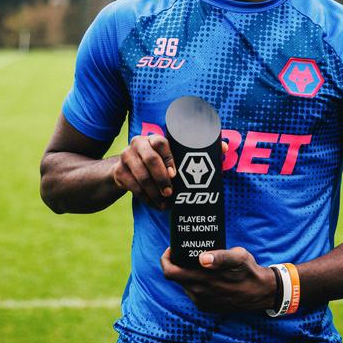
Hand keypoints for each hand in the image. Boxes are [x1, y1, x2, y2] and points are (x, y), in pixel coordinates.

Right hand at [112, 138, 229, 209]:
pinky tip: (154, 205)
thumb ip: (196, 150)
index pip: (161, 142)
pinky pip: (132, 187)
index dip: (169, 158)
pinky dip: (145, 198)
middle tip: (170, 193)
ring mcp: (126, 157)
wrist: (126, 170)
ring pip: (140, 176)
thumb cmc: (160, 162)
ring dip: (154, 192)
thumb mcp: (172, 154)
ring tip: (165, 203)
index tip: (176, 174)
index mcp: (154, 137)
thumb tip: (224, 147)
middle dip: (161, 178)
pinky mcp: (118, 172)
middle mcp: (138, 143)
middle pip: (149, 159)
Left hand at [160, 246, 275, 312]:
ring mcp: (201, 301)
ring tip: (198, 262)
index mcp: (203, 279)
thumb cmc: (248, 271)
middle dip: (178, 263)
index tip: (173, 248)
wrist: (260, 293)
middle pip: (175, 277)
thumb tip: (203, 259)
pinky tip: (206, 274)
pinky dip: (194, 282)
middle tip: (187, 252)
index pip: (170, 272)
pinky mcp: (206, 307)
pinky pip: (193, 292)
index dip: (167, 259)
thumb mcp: (239, 257)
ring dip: (187, 273)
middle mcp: (198, 293)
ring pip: (184, 284)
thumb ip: (221, 256)